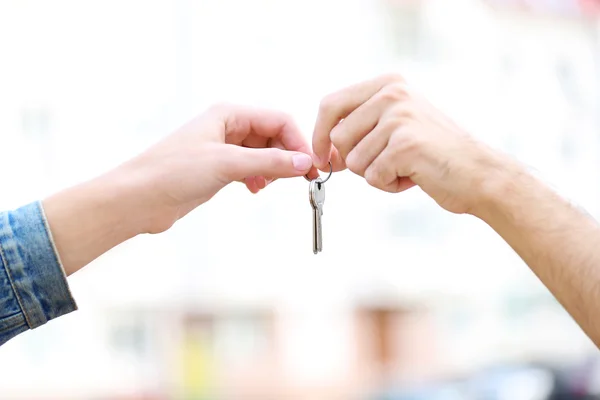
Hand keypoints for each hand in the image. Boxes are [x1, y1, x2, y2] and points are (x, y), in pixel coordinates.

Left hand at [127, 104, 318, 232]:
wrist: (138, 199)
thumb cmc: (173, 172)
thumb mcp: (227, 163)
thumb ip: (270, 162)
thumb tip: (304, 162)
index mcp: (228, 114)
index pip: (277, 120)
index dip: (298, 141)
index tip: (312, 165)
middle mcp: (227, 127)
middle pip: (272, 136)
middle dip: (288, 156)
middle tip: (302, 178)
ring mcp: (222, 148)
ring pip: (263, 153)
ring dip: (273, 168)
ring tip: (270, 184)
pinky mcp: (217, 168)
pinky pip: (250, 168)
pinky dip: (259, 177)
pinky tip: (255, 189)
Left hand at [311, 74, 508, 214]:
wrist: (478, 173)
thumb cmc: (433, 155)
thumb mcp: (396, 126)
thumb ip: (361, 128)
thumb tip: (323, 150)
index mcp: (388, 84)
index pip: (330, 104)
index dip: (319, 136)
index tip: (321, 157)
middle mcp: (392, 94)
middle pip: (337, 136)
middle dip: (352, 160)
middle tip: (382, 164)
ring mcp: (399, 117)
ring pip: (354, 161)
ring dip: (375, 174)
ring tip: (406, 167)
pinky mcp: (405, 144)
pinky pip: (372, 176)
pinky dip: (389, 185)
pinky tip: (414, 176)